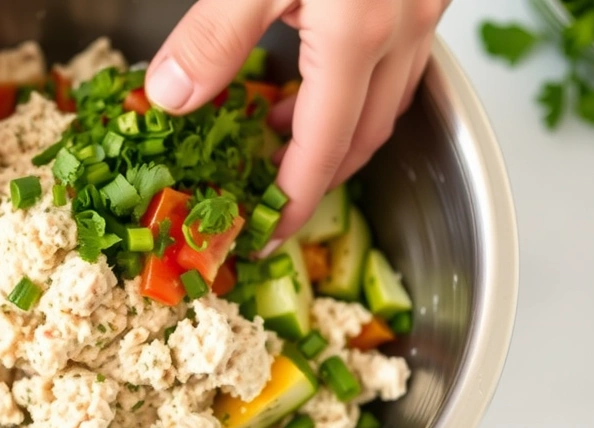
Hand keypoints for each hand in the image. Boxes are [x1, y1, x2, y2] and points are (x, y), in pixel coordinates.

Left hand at [145, 0, 449, 238]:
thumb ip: (214, 33)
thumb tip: (174, 99)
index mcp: (356, 34)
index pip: (322, 151)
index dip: (292, 204)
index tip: (262, 238)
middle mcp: (401, 28)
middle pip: (363, 136)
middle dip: (317, 178)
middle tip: (267, 198)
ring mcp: (419, 5)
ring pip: (383, 99)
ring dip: (334, 131)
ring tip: (275, 139)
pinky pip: (391, 57)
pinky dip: (349, 84)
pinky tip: (312, 70)